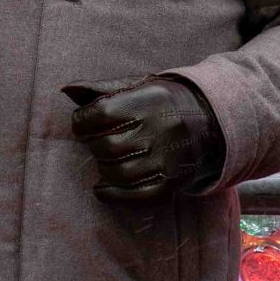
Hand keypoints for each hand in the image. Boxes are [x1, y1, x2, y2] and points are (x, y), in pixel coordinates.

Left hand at [67, 77, 225, 201]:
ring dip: (103, 167)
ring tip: (109, 156)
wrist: (212, 122)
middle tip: (98, 139)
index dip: (83, 120)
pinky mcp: (170, 183)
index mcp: (151, 100)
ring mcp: (167, 159)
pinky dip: (112, 193)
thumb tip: (67, 89)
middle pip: (106, 145)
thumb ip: (102, 88)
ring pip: (116, 172)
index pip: (100, 114)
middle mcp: (161, 130)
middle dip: (93, 143)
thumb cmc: (165, 101)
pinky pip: (132, 195)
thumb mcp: (139, 85)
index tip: (85, 121)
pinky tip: (104, 186)